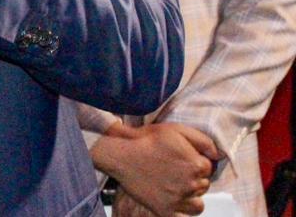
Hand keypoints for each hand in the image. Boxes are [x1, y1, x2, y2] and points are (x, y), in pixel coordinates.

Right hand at [97, 121, 218, 216]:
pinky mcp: (166, 211)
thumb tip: (218, 155)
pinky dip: (181, 210)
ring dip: (190, 195)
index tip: (181, 158)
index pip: (208, 168)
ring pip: (198, 203)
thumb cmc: (147, 140)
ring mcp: (179, 199)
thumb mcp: (177, 130)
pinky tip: (173, 199)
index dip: (195, 161)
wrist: (120, 154)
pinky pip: (185, 216)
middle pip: (203, 185)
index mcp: (197, 165)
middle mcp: (192, 184)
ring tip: (174, 185)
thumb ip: (203, 141)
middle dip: (193, 178)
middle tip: (174, 170)